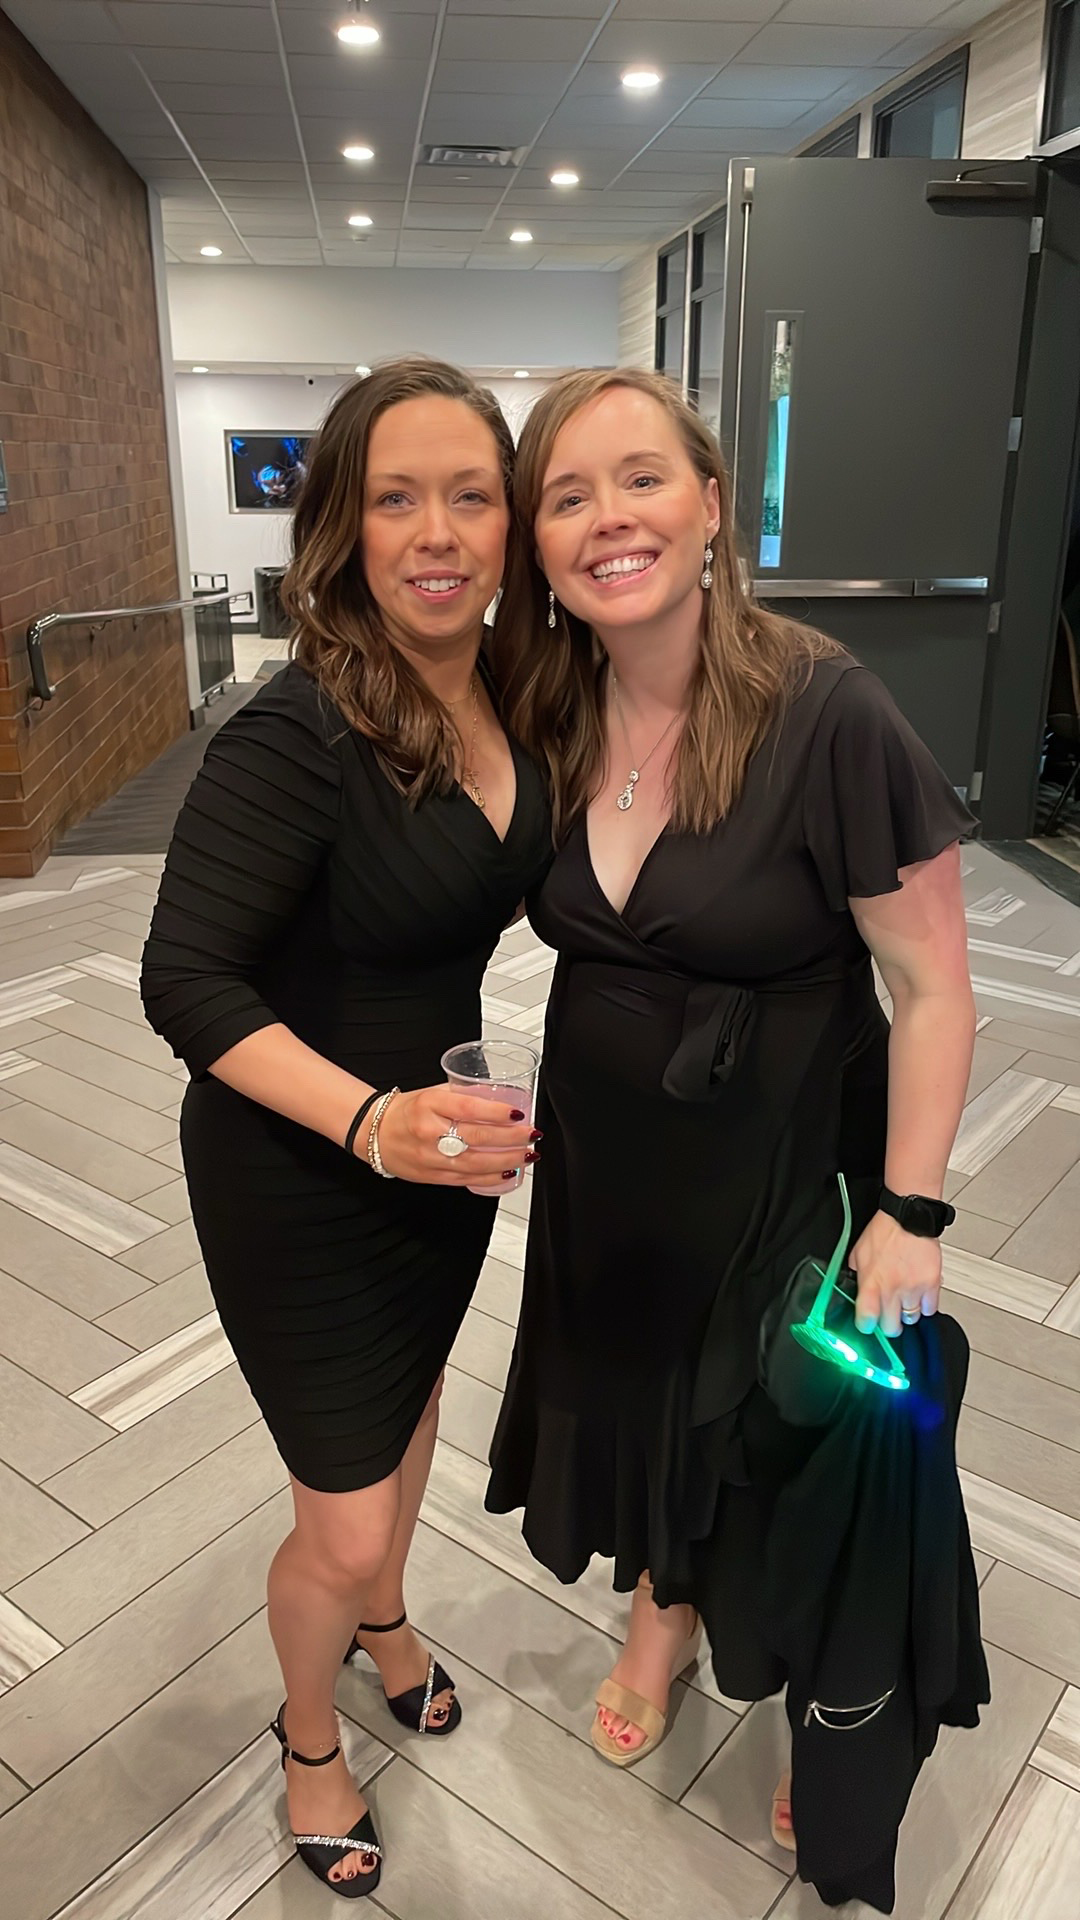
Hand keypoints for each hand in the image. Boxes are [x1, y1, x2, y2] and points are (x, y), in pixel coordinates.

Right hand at [358, 1085, 537, 1189]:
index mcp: (430, 1104)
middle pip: (476, 1137)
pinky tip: (508, 1173)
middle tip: (531, 1135)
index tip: (519, 1114)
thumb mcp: (433, 1093)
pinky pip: (466, 1179)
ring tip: (527, 1155)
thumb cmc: (407, 1111)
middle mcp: (429, 1131)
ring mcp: (430, 1157)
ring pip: (474, 1162)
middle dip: (510, 1139)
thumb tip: (501, 1098)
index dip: (496, 1113)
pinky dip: (491, 1178)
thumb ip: (464, 1095)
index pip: (468, 1108)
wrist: (375, 1133)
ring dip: (506, 1161)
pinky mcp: (432, 1176)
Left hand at [848, 1210, 941, 1337]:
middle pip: (891, 1328)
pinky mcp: (931, 1284)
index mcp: (871, 1283)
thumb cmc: (884, 1231)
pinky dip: (926, 1305)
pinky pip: (930, 1309)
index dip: (866, 1325)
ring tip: (904, 1299)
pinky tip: (919, 1295)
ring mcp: (913, 1289)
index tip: (868, 1323)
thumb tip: (855, 1286)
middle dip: (888, 1324)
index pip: (866, 1321)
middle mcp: (892, 1290)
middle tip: (888, 1315)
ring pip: (911, 1319)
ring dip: (907, 1313)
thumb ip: (857, 1273)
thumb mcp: (858, 1252)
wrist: (908, 1216)